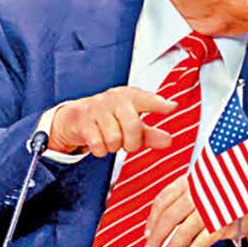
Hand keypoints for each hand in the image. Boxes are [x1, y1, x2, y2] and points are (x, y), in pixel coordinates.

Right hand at [44, 86, 175, 156]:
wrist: (76, 117)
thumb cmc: (109, 118)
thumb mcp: (131, 123)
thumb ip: (151, 133)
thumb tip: (169, 140)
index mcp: (131, 96)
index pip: (147, 100)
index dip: (159, 104)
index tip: (172, 107)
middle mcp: (115, 98)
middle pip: (133, 127)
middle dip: (132, 142)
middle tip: (127, 142)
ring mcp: (97, 107)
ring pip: (115, 139)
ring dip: (113, 146)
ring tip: (110, 138)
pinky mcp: (83, 119)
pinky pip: (98, 144)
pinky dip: (100, 150)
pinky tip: (98, 141)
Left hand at [143, 176, 247, 246]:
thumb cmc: (230, 193)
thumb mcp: (205, 184)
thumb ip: (184, 195)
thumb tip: (159, 220)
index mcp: (193, 179)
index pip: (164, 199)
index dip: (152, 219)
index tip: (147, 232)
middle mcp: (201, 191)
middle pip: (170, 217)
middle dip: (157, 236)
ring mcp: (212, 207)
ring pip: (183, 231)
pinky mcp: (223, 222)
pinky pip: (201, 240)